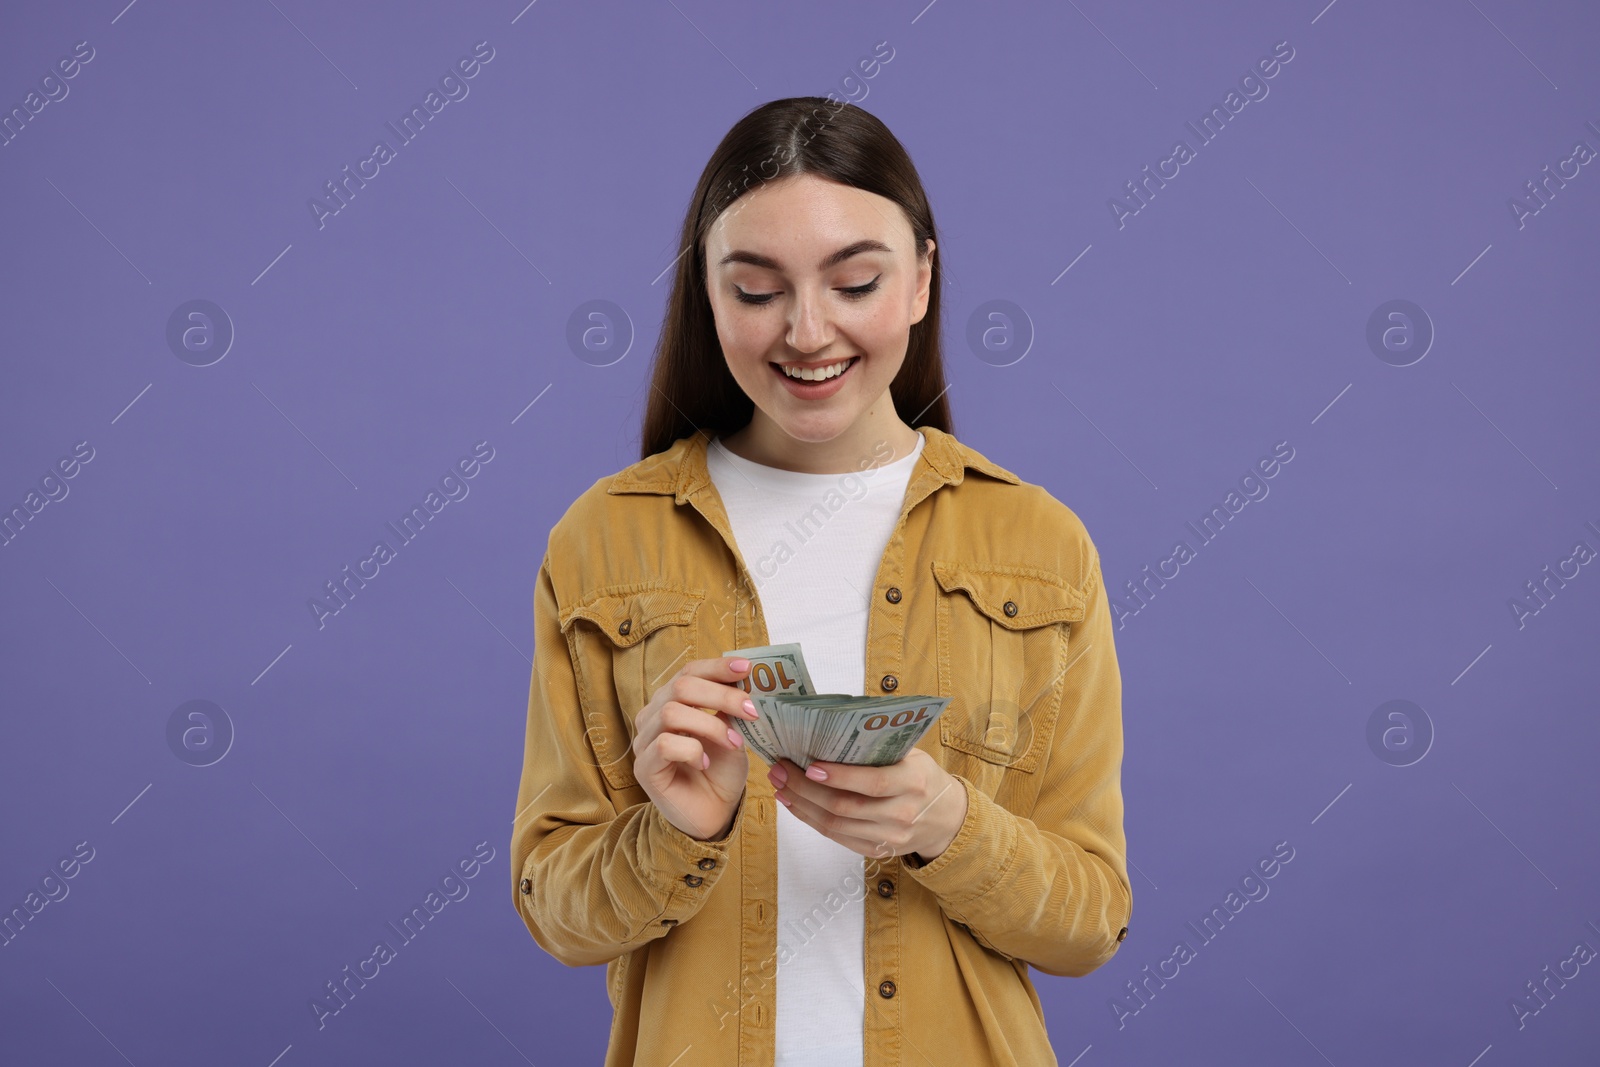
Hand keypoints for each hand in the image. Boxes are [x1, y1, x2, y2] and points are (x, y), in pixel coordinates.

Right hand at [632, 656, 759, 841]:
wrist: (713, 814)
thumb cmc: (720, 772)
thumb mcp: (732, 732)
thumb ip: (731, 708)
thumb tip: (745, 679)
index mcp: (673, 701)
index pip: (689, 672)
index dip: (716, 667)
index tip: (745, 668)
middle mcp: (653, 716)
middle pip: (681, 687)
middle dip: (721, 695)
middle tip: (750, 709)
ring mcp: (645, 741)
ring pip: (672, 713)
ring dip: (711, 725)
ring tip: (734, 742)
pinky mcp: (644, 767)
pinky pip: (665, 745)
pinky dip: (693, 750)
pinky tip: (705, 763)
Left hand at [765, 748, 968, 861]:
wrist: (946, 818)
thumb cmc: (922, 777)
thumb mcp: (912, 755)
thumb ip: (878, 747)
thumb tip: (830, 730)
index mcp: (913, 782)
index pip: (872, 782)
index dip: (839, 777)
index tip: (809, 766)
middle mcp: (902, 813)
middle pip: (845, 806)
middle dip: (805, 788)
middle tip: (780, 770)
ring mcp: (889, 837)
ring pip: (835, 825)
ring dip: (802, 805)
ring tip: (780, 785)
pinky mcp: (877, 851)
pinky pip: (837, 837)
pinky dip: (811, 820)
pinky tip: (795, 804)